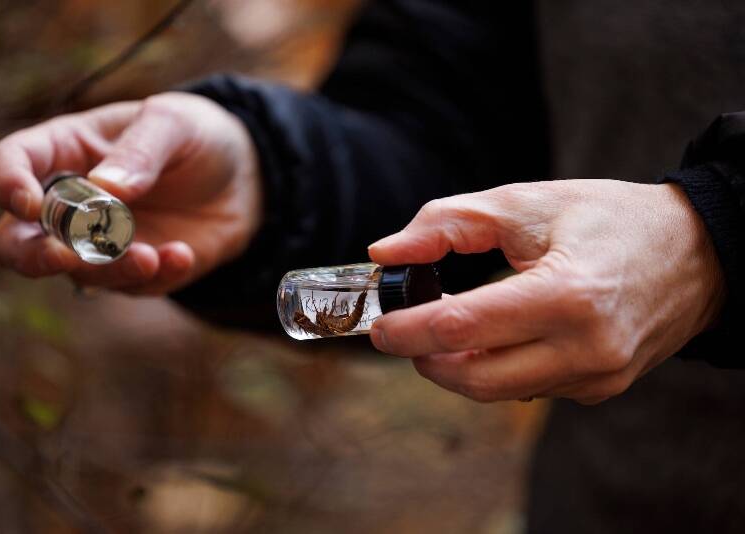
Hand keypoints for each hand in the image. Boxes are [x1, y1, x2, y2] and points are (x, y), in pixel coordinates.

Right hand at [0, 92, 260, 293]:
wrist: (246, 177)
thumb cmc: (196, 135)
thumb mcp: (174, 123)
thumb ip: (140, 152)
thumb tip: (103, 189)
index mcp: (65, 150)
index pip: (9, 164)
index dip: (7, 185)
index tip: (30, 203)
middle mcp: (70, 202)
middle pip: (15, 240)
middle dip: (32, 255)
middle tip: (66, 256)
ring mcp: (99, 242)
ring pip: (75, 272)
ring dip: (109, 268)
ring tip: (153, 254)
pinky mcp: (133, 270)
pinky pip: (130, 286)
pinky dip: (155, 276)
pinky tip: (182, 254)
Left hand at [368, 180, 724, 403]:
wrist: (695, 252)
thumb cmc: (609, 219)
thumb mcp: (527, 202)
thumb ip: (448, 223)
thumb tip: (386, 253)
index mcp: (567, 294)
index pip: (463, 327)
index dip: (409, 330)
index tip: (380, 325)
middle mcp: (587, 348)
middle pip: (474, 377)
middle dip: (425, 357)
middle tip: (404, 330)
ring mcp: (598, 376)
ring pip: (498, 390)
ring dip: (457, 366)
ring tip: (447, 327)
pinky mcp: (601, 388)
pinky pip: (529, 389)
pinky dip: (497, 368)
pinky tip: (496, 337)